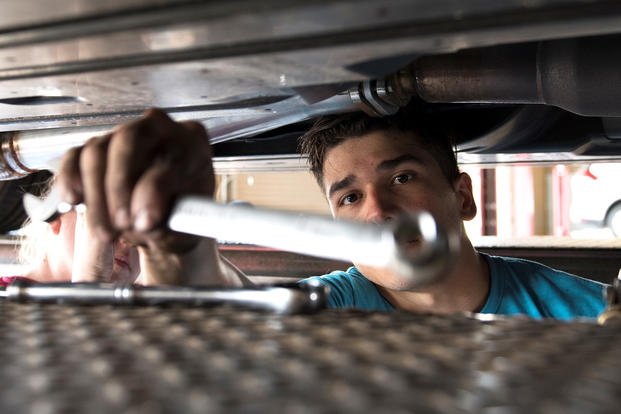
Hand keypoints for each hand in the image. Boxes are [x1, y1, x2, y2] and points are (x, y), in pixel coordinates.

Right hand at [57, 109, 217, 283]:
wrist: (168, 225)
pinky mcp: (98, 149)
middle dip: (118, 186)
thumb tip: (143, 219)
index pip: (168, 152)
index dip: (152, 190)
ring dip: (96, 195)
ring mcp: (125, 136)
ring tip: (108, 233)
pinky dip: (69, 178)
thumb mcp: (189, 221)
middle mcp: (158, 129)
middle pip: (128, 139)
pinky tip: (74, 201)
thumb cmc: (184, 217)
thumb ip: (172, 216)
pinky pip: (75, 156)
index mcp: (192, 141)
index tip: (146, 222)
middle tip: (122, 225)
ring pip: (97, 151)